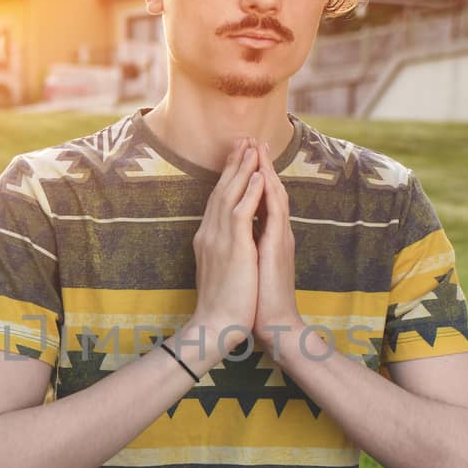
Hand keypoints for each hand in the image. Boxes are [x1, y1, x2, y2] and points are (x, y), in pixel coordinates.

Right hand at [192, 136, 262, 357]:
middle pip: (221, 190)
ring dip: (243, 169)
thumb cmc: (222, 306)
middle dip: (234, 164)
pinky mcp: (233, 248)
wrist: (216, 328)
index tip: (237, 158)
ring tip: (253, 147)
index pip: (218, 201)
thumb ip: (225, 251)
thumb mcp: (222, 272)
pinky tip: (259, 175)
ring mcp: (219, 239)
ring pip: (230, 195)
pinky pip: (242, 212)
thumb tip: (232, 241)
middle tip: (243, 139)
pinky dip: (250, 192)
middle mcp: (209, 234)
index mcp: (208, 239)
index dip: (228, 177)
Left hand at [252, 140, 302, 355]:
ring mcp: (279, 239)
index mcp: (267, 238)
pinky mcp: (278, 249)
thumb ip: (250, 248)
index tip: (243, 156)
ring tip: (259, 147)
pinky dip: (269, 193)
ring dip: (266, 170)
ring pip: (274, 197)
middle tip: (252, 139)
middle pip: (269, 191)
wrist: (274, 325)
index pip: (260, 200)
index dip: (253, 177)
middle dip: (260, 165)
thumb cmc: (260, 302)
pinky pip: (275, 214)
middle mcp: (276, 234)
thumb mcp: (251, 267)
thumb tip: (241, 236)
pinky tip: (263, 177)